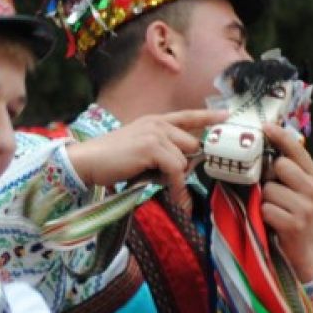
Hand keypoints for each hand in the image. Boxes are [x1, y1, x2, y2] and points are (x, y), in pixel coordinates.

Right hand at [65, 109, 225, 204]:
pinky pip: (176, 169)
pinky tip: (174, 196)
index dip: (207, 116)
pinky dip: (177, 186)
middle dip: (185, 164)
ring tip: (161, 188)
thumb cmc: (109, 160)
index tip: (225, 116)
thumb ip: (159, 151)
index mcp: (154, 121)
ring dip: (176, 178)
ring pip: (184, 159)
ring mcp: (155, 134)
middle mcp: (157, 124)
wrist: (87, 161)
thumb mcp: (138, 150)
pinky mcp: (152, 148)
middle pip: (191, 144)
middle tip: (169, 180)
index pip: (187, 116)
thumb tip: (180, 166)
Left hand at [261, 123, 312, 280]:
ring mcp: (306, 207)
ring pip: (269, 189)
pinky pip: (267, 209)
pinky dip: (264, 216)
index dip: (280, 136)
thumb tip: (265, 145)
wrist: (306, 251)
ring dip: (265, 200)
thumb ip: (289, 171)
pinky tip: (273, 222)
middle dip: (268, 177)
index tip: (265, 126)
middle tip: (270, 190)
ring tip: (274, 210)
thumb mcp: (298, 190)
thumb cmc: (295, 215)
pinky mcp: (294, 224)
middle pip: (280, 165)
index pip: (296, 149)